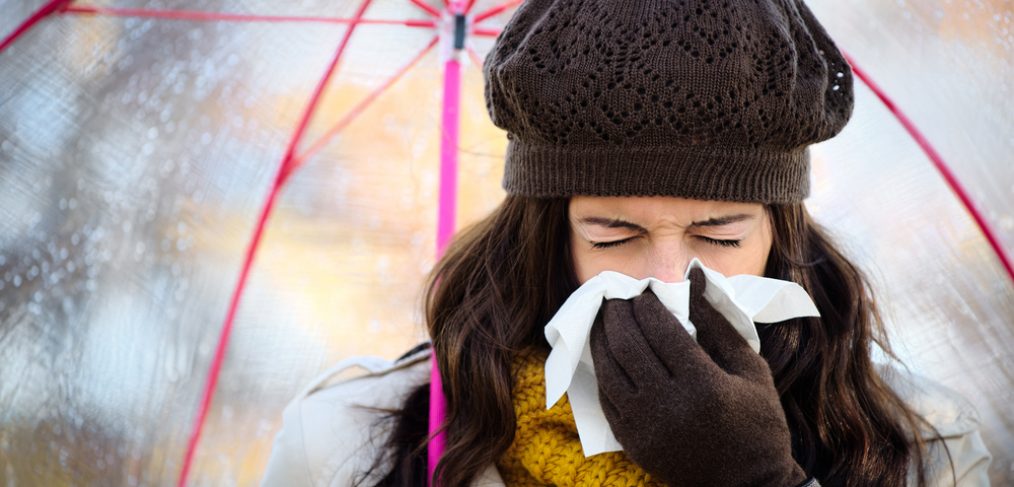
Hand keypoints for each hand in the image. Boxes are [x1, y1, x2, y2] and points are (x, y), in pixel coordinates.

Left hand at [590, 267, 807, 485]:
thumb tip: (693, 276)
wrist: (749, 484)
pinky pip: (607, 398)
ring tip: (605, 318)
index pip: (660, 330)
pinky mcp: (634, 443)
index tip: (643, 290)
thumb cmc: (758, 421)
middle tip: (616, 296)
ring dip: (602, 338)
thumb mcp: (750, 367)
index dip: (646, 304)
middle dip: (617, 314)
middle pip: (628, 345)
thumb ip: (717, 321)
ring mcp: (647, 427)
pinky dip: (603, 371)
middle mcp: (670, 406)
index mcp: (704, 384)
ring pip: (608, 371)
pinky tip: (605, 353)